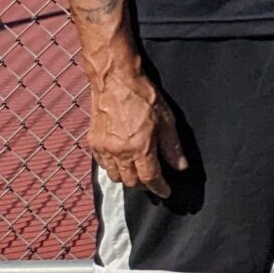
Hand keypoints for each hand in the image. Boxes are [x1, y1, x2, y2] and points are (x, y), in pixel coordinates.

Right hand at [86, 65, 184, 198]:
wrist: (115, 80)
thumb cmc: (143, 96)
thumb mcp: (167, 120)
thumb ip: (172, 146)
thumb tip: (180, 166)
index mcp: (139, 147)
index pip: (150, 178)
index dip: (159, 188)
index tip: (165, 192)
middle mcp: (119, 152)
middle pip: (131, 182)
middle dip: (144, 185)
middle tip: (153, 180)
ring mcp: (104, 148)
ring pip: (115, 176)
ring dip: (128, 178)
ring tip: (138, 171)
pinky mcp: (93, 143)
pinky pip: (103, 165)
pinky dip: (113, 168)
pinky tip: (122, 161)